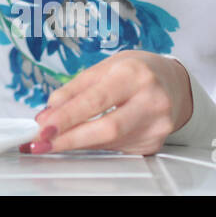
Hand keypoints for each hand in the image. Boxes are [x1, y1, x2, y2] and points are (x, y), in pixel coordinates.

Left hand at [21, 50, 193, 155]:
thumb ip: (75, 89)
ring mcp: (157, 126)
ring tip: (53, 139)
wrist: (174, 83)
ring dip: (76, 143)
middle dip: (69, 138)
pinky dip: (94, 145)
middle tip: (41, 142)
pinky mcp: (154, 143)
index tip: (43, 126)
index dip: (68, 116)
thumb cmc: (135, 71)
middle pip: (106, 128)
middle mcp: (151, 101)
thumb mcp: (104, 67)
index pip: (96, 100)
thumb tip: (49, 111)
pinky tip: (82, 138)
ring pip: (109, 142)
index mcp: (135, 75)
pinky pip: (116, 148)